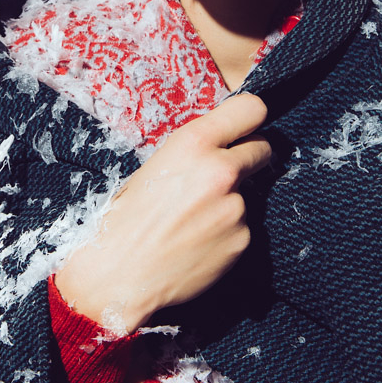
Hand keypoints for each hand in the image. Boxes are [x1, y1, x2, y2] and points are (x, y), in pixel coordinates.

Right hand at [54, 93, 269, 334]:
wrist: (119, 272)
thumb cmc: (127, 216)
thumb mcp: (156, 164)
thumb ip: (197, 152)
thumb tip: (225, 146)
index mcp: (194, 143)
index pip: (251, 109)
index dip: (250, 119)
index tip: (245, 128)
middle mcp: (221, 170)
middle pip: (262, 149)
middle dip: (249, 157)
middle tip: (225, 173)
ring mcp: (236, 208)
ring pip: (249, 193)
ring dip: (230, 202)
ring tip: (193, 221)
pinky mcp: (243, 240)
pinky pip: (243, 226)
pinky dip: (226, 232)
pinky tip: (198, 242)